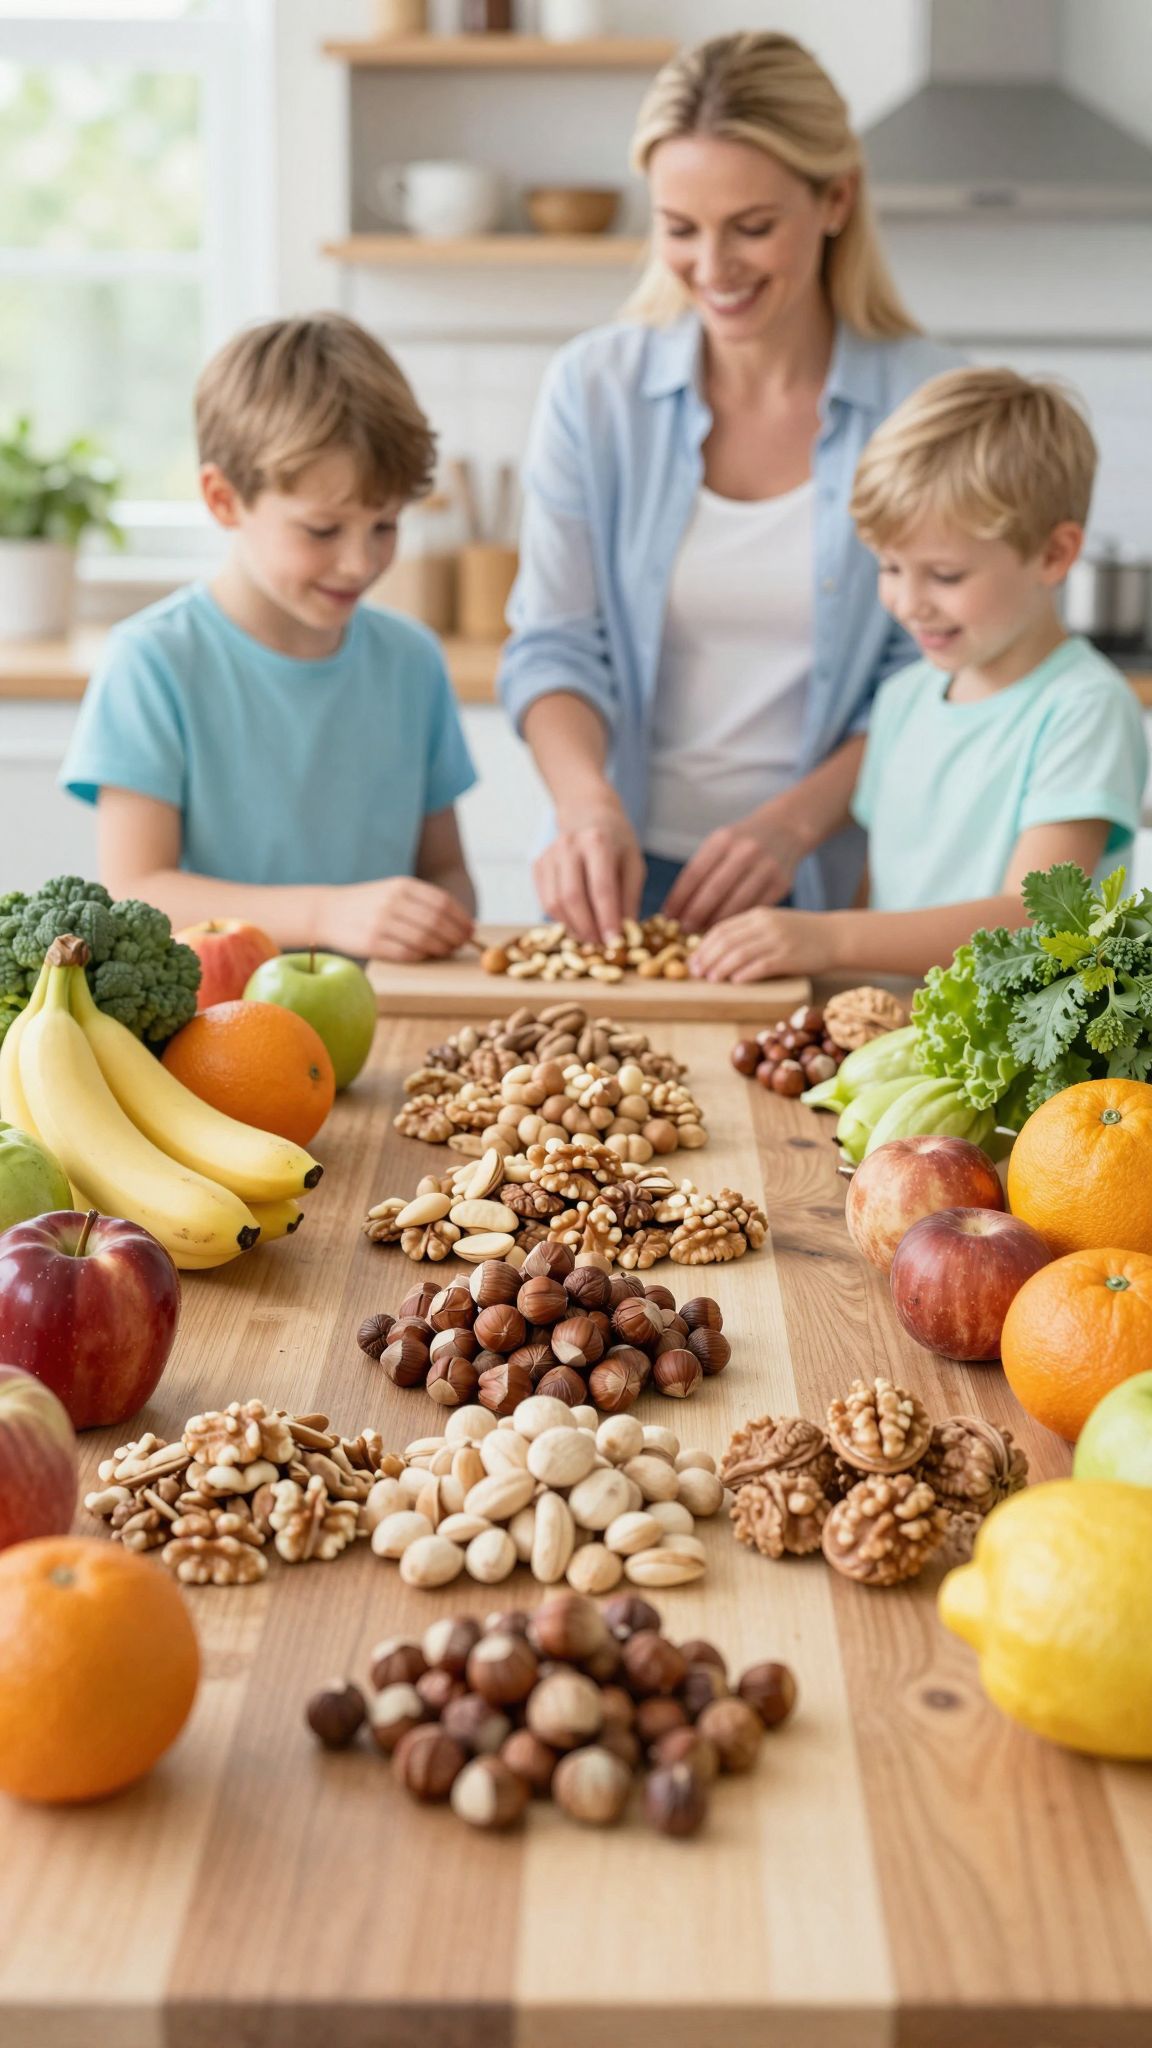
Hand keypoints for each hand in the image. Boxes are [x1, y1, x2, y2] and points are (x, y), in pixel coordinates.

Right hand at [320, 877, 473, 961]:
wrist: (328, 912)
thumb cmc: (370, 904)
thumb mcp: (394, 891)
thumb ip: (424, 902)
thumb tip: (461, 923)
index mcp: (402, 886)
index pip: (442, 902)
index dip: (461, 918)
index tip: (470, 930)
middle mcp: (392, 902)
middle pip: (436, 921)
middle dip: (455, 936)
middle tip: (461, 944)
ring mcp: (381, 922)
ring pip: (423, 939)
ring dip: (441, 948)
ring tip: (446, 951)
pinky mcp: (371, 943)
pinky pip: (406, 954)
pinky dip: (421, 956)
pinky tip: (425, 956)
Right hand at [534, 797, 644, 944]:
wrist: (588, 814)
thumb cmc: (616, 843)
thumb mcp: (633, 865)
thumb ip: (629, 898)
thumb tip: (623, 935)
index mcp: (597, 842)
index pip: (601, 888)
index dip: (607, 919)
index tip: (614, 943)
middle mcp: (568, 846)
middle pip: (572, 897)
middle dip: (587, 928)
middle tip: (601, 945)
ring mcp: (549, 855)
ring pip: (555, 903)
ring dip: (573, 927)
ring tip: (590, 936)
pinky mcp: (538, 866)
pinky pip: (546, 901)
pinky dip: (561, 918)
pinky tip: (577, 922)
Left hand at [662, 814, 804, 931]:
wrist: (786, 829)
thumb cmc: (742, 842)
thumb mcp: (719, 843)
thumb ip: (700, 870)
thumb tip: (675, 909)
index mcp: (723, 840)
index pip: (694, 874)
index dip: (678, 899)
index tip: (667, 917)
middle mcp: (745, 851)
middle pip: (713, 891)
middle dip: (694, 915)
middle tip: (683, 931)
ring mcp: (766, 868)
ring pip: (735, 904)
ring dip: (715, 923)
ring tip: (701, 935)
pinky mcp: (781, 884)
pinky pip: (753, 909)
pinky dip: (737, 922)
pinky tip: (726, 931)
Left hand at [690, 906, 840, 982]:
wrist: (836, 936)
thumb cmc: (802, 934)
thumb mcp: (773, 924)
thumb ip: (749, 932)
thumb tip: (719, 950)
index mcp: (758, 914)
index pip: (722, 928)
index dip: (704, 946)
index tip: (693, 961)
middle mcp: (765, 924)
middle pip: (726, 941)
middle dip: (707, 958)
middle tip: (696, 973)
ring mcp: (777, 940)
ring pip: (740, 953)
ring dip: (721, 968)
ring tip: (711, 979)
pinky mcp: (789, 956)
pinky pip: (761, 966)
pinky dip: (744, 974)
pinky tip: (735, 982)